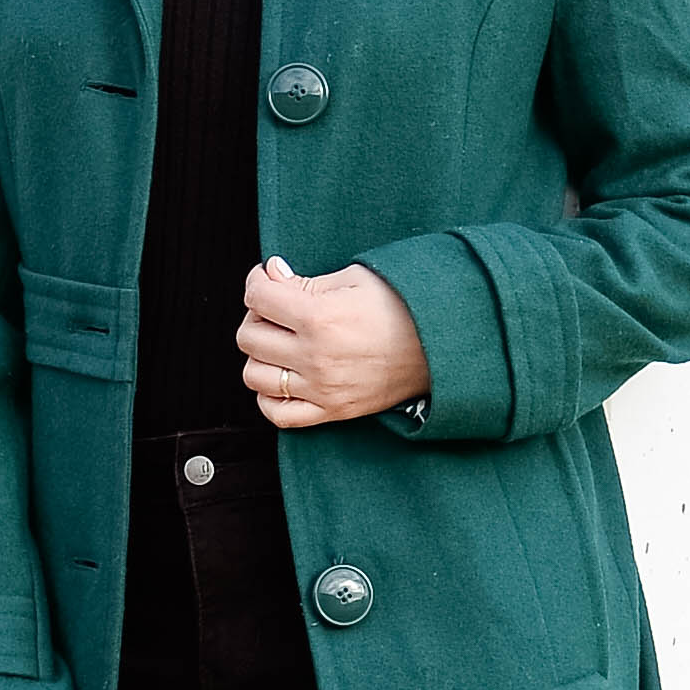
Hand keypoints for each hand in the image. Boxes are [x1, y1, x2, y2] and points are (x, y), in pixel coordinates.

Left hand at [237, 254, 430, 430]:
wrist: (441, 343)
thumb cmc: (403, 304)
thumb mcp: (354, 278)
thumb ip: (304, 281)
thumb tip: (270, 275)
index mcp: (318, 316)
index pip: (257, 297)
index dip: (257, 281)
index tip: (268, 279)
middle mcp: (315, 356)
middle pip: (248, 336)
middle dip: (257, 316)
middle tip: (277, 309)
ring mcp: (322, 388)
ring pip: (254, 375)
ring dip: (260, 356)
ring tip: (281, 343)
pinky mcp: (333, 410)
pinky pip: (278, 414)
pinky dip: (269, 398)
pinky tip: (283, 378)